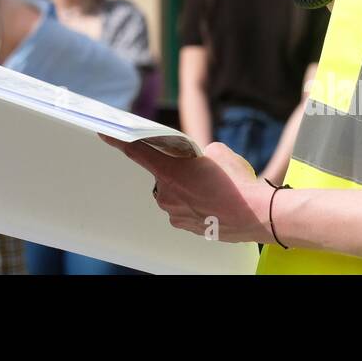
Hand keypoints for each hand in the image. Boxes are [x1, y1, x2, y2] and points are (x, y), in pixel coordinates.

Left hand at [98, 134, 273, 243]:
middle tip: (199, 171)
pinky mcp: (185, 227)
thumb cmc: (237, 183)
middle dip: (176, 171)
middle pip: (162, 175)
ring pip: (174, 194)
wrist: (257, 215)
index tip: (104, 133)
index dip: (118, 140)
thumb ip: (196, 153)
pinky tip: (214, 202)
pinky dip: (195, 203)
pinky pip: (184, 209)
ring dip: (187, 189)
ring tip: (213, 189)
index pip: (137, 152)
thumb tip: (193, 159)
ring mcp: (175, 214)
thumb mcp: (217, 152)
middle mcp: (166, 194)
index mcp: (170, 171)